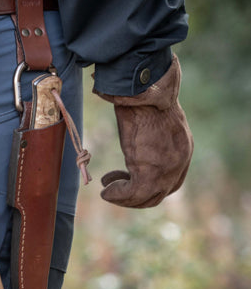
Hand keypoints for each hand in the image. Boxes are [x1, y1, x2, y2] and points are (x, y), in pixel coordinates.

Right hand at [95, 55, 192, 207]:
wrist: (143, 91)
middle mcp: (180, 161)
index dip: (151, 185)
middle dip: (137, 196)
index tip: (128, 179)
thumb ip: (152, 137)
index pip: (172, 180)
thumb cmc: (144, 97)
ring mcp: (167, 170)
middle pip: (160, 193)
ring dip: (124, 198)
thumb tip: (138, 137)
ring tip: (107, 191)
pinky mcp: (150, 173)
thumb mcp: (154, 120)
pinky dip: (118, 195)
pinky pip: (133, 193)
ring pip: (146, 197)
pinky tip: (105, 190)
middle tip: (116, 188)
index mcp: (183, 148)